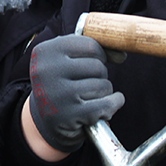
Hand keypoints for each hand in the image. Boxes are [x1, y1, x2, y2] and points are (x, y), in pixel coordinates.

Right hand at [27, 34, 124, 152]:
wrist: (44, 120)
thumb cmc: (61, 82)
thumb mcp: (68, 59)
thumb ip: (96, 51)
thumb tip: (121, 55)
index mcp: (46, 51)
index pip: (90, 45)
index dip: (99, 55)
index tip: (95, 61)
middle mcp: (48, 71)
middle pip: (97, 66)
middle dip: (101, 75)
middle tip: (89, 82)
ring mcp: (57, 95)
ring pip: (103, 85)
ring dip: (104, 92)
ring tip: (90, 96)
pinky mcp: (69, 116)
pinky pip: (106, 105)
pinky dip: (113, 105)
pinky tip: (106, 108)